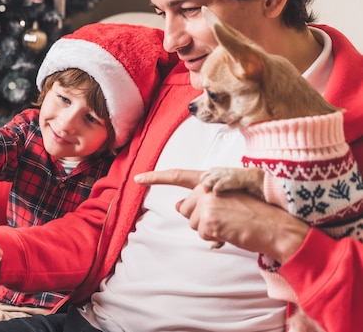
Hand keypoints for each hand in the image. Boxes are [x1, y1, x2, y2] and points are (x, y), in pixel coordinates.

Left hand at [134, 169, 309, 262]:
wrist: (275, 226)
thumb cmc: (255, 214)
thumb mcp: (227, 200)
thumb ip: (202, 199)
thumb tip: (178, 205)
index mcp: (211, 180)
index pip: (178, 176)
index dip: (156, 177)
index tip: (138, 177)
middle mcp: (206, 188)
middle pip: (185, 209)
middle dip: (199, 219)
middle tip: (224, 219)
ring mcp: (206, 204)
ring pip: (192, 224)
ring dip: (208, 229)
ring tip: (230, 225)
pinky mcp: (209, 221)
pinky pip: (202, 235)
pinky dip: (214, 238)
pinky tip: (230, 233)